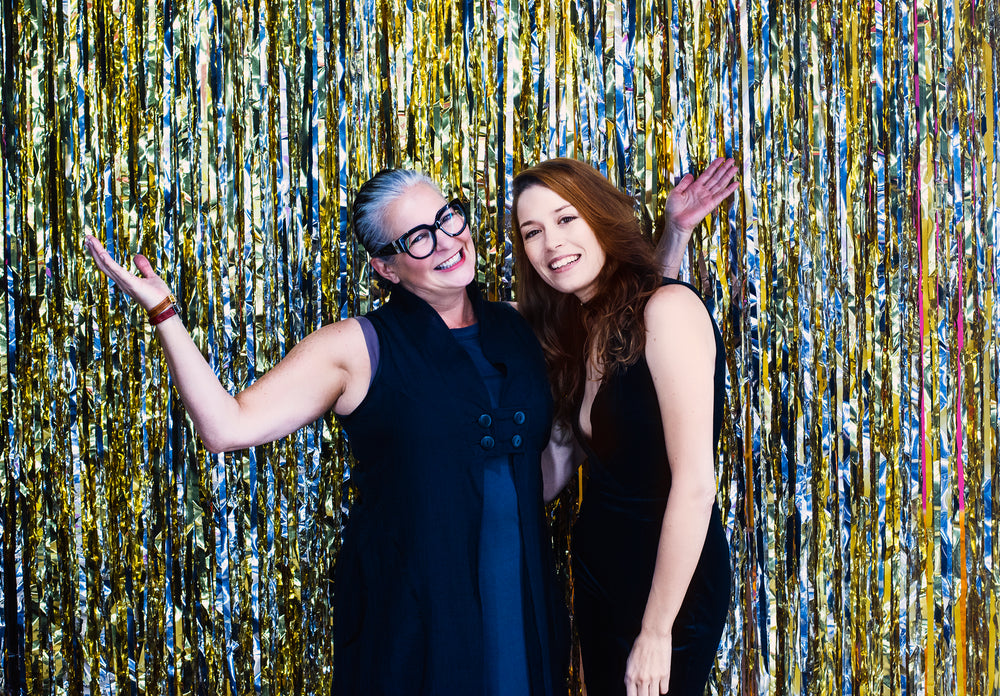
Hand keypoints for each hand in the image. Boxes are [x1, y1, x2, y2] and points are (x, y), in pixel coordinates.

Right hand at [84, 235, 173, 311]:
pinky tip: (102, 253)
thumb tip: (137, 256)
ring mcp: (124, 283)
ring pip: (107, 266)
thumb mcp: (151, 277)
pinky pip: (117, 271)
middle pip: (103, 264)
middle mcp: (121, 281)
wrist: (165, 308)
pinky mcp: (131, 284)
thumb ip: (144, 267)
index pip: (108, 265)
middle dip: (94, 251)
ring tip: (90, 241)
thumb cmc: (159, 295)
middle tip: (87, 238)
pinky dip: (109, 263)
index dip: (100, 254)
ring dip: (98, 253)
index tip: (93, 243)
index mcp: (125, 279)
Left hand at [624, 629, 671, 695]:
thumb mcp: (630, 662)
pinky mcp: (665, 674)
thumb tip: (633, 688)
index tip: (638, 695)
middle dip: (645, 695)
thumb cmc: (640, 646)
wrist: (653, 634)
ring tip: (653, 686)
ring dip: (654, 692)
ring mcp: (654, 678)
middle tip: (647, 691)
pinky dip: (662, 688)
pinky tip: (660, 682)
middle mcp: (642, 679)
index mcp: (630, 676)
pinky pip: (664, 690)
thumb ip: (631, 677)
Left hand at [657, 157, 737, 277]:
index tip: (721, 159)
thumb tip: (691, 174)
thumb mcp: (675, 192)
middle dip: (724, 168)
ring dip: (728, 175)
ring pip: (720, 184)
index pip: (707, 174)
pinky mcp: (710, 204)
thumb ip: (684, 183)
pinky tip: (736, 183)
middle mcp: (702, 191)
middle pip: (716, 177)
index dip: (714, 166)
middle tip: (731, 160)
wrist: (675, 222)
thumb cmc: (673, 210)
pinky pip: (721, 195)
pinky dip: (729, 189)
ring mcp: (707, 197)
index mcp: (694, 187)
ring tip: (735, 167)